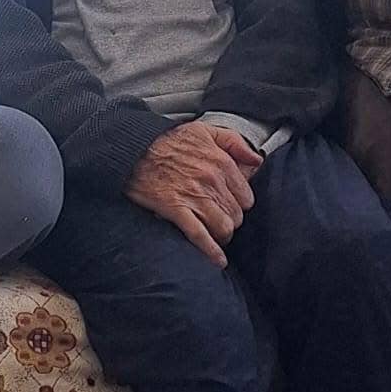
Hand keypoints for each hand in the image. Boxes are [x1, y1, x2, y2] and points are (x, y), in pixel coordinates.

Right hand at [124, 120, 257, 266]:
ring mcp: (194, 197)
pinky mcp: (176, 210)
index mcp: (221, 163)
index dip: (239, 203)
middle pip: (236, 215)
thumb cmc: (168, 140)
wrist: (134, 148)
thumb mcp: (205, 131)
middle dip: (230, 221)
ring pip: (223, 227)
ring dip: (221, 235)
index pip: (246, 197)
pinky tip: (218, 260)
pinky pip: (200, 236)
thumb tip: (257, 160)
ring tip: (216, 236)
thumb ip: (235, 142)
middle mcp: (212, 181)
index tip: (230, 204)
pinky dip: (211, 251)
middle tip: (220, 220)